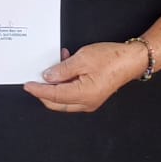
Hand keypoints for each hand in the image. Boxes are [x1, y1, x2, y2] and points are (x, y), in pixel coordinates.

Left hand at [23, 42, 144, 112]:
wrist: (132, 60)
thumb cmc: (112, 58)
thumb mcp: (82, 58)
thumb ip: (62, 69)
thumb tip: (48, 77)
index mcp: (83, 95)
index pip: (53, 96)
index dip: (38, 90)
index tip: (28, 85)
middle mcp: (86, 103)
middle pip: (56, 103)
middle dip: (44, 92)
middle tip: (35, 78)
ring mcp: (90, 101)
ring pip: (64, 99)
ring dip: (56, 85)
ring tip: (56, 65)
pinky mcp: (93, 96)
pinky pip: (73, 94)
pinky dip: (66, 83)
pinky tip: (66, 68)